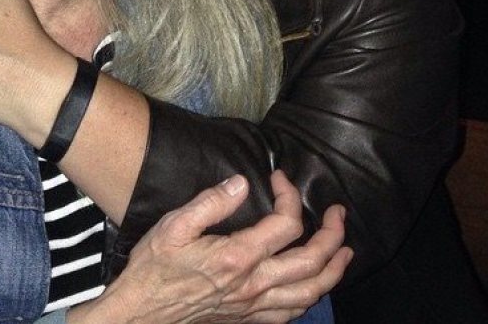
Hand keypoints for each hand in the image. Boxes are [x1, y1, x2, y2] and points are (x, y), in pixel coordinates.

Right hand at [71, 171, 350, 323]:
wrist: (141, 314)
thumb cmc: (154, 268)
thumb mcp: (173, 226)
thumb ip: (209, 202)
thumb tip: (240, 182)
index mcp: (237, 256)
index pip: (285, 224)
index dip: (289, 196)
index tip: (280, 178)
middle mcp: (253, 284)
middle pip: (311, 262)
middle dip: (333, 235)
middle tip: (339, 213)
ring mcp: (254, 306)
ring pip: (310, 293)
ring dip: (334, 270)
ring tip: (345, 251)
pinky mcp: (249, 320)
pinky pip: (292, 314)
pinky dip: (312, 298)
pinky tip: (315, 285)